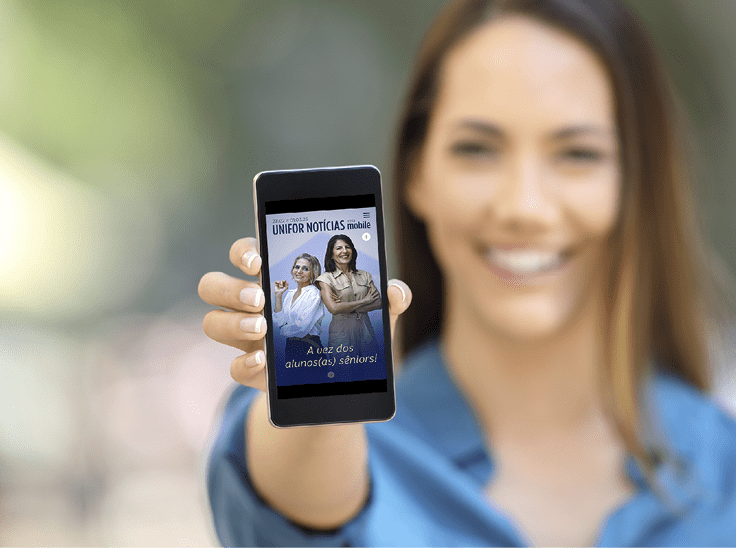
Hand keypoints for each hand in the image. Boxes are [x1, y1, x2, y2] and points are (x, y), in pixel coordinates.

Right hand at [199, 237, 411, 392]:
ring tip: (263, 327)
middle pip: (213, 285)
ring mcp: (249, 338)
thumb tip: (396, 291)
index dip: (242, 251)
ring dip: (233, 323)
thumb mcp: (375, 314)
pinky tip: (265, 360)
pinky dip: (244, 363)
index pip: (244, 253)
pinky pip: (233, 367)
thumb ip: (388, 299)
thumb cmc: (353, 330)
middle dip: (230, 288)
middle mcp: (254, 304)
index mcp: (278, 279)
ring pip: (213, 323)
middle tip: (260, 298)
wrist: (345, 379)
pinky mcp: (256, 371)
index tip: (259, 261)